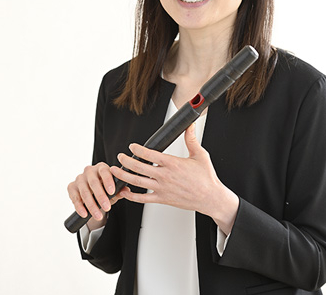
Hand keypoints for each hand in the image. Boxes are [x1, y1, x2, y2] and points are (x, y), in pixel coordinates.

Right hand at [67, 162, 128, 229]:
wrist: (94, 193)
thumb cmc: (106, 188)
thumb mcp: (114, 190)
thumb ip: (120, 190)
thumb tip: (126, 190)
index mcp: (101, 168)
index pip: (105, 172)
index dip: (108, 181)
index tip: (112, 192)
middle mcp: (89, 171)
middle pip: (94, 183)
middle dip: (100, 196)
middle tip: (107, 207)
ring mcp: (79, 178)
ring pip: (84, 192)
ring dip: (91, 205)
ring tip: (98, 215)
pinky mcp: (71, 187)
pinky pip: (75, 197)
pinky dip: (79, 207)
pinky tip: (84, 214)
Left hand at [110, 124, 238, 234]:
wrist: (210, 198)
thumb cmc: (206, 178)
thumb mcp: (200, 155)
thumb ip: (191, 139)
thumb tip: (190, 125)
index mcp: (173, 164)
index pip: (150, 154)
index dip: (138, 149)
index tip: (131, 146)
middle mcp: (165, 176)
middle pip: (139, 168)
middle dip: (126, 161)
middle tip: (120, 156)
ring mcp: (162, 189)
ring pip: (138, 182)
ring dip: (124, 176)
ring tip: (115, 171)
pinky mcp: (162, 199)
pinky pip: (143, 199)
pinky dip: (131, 196)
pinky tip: (124, 191)